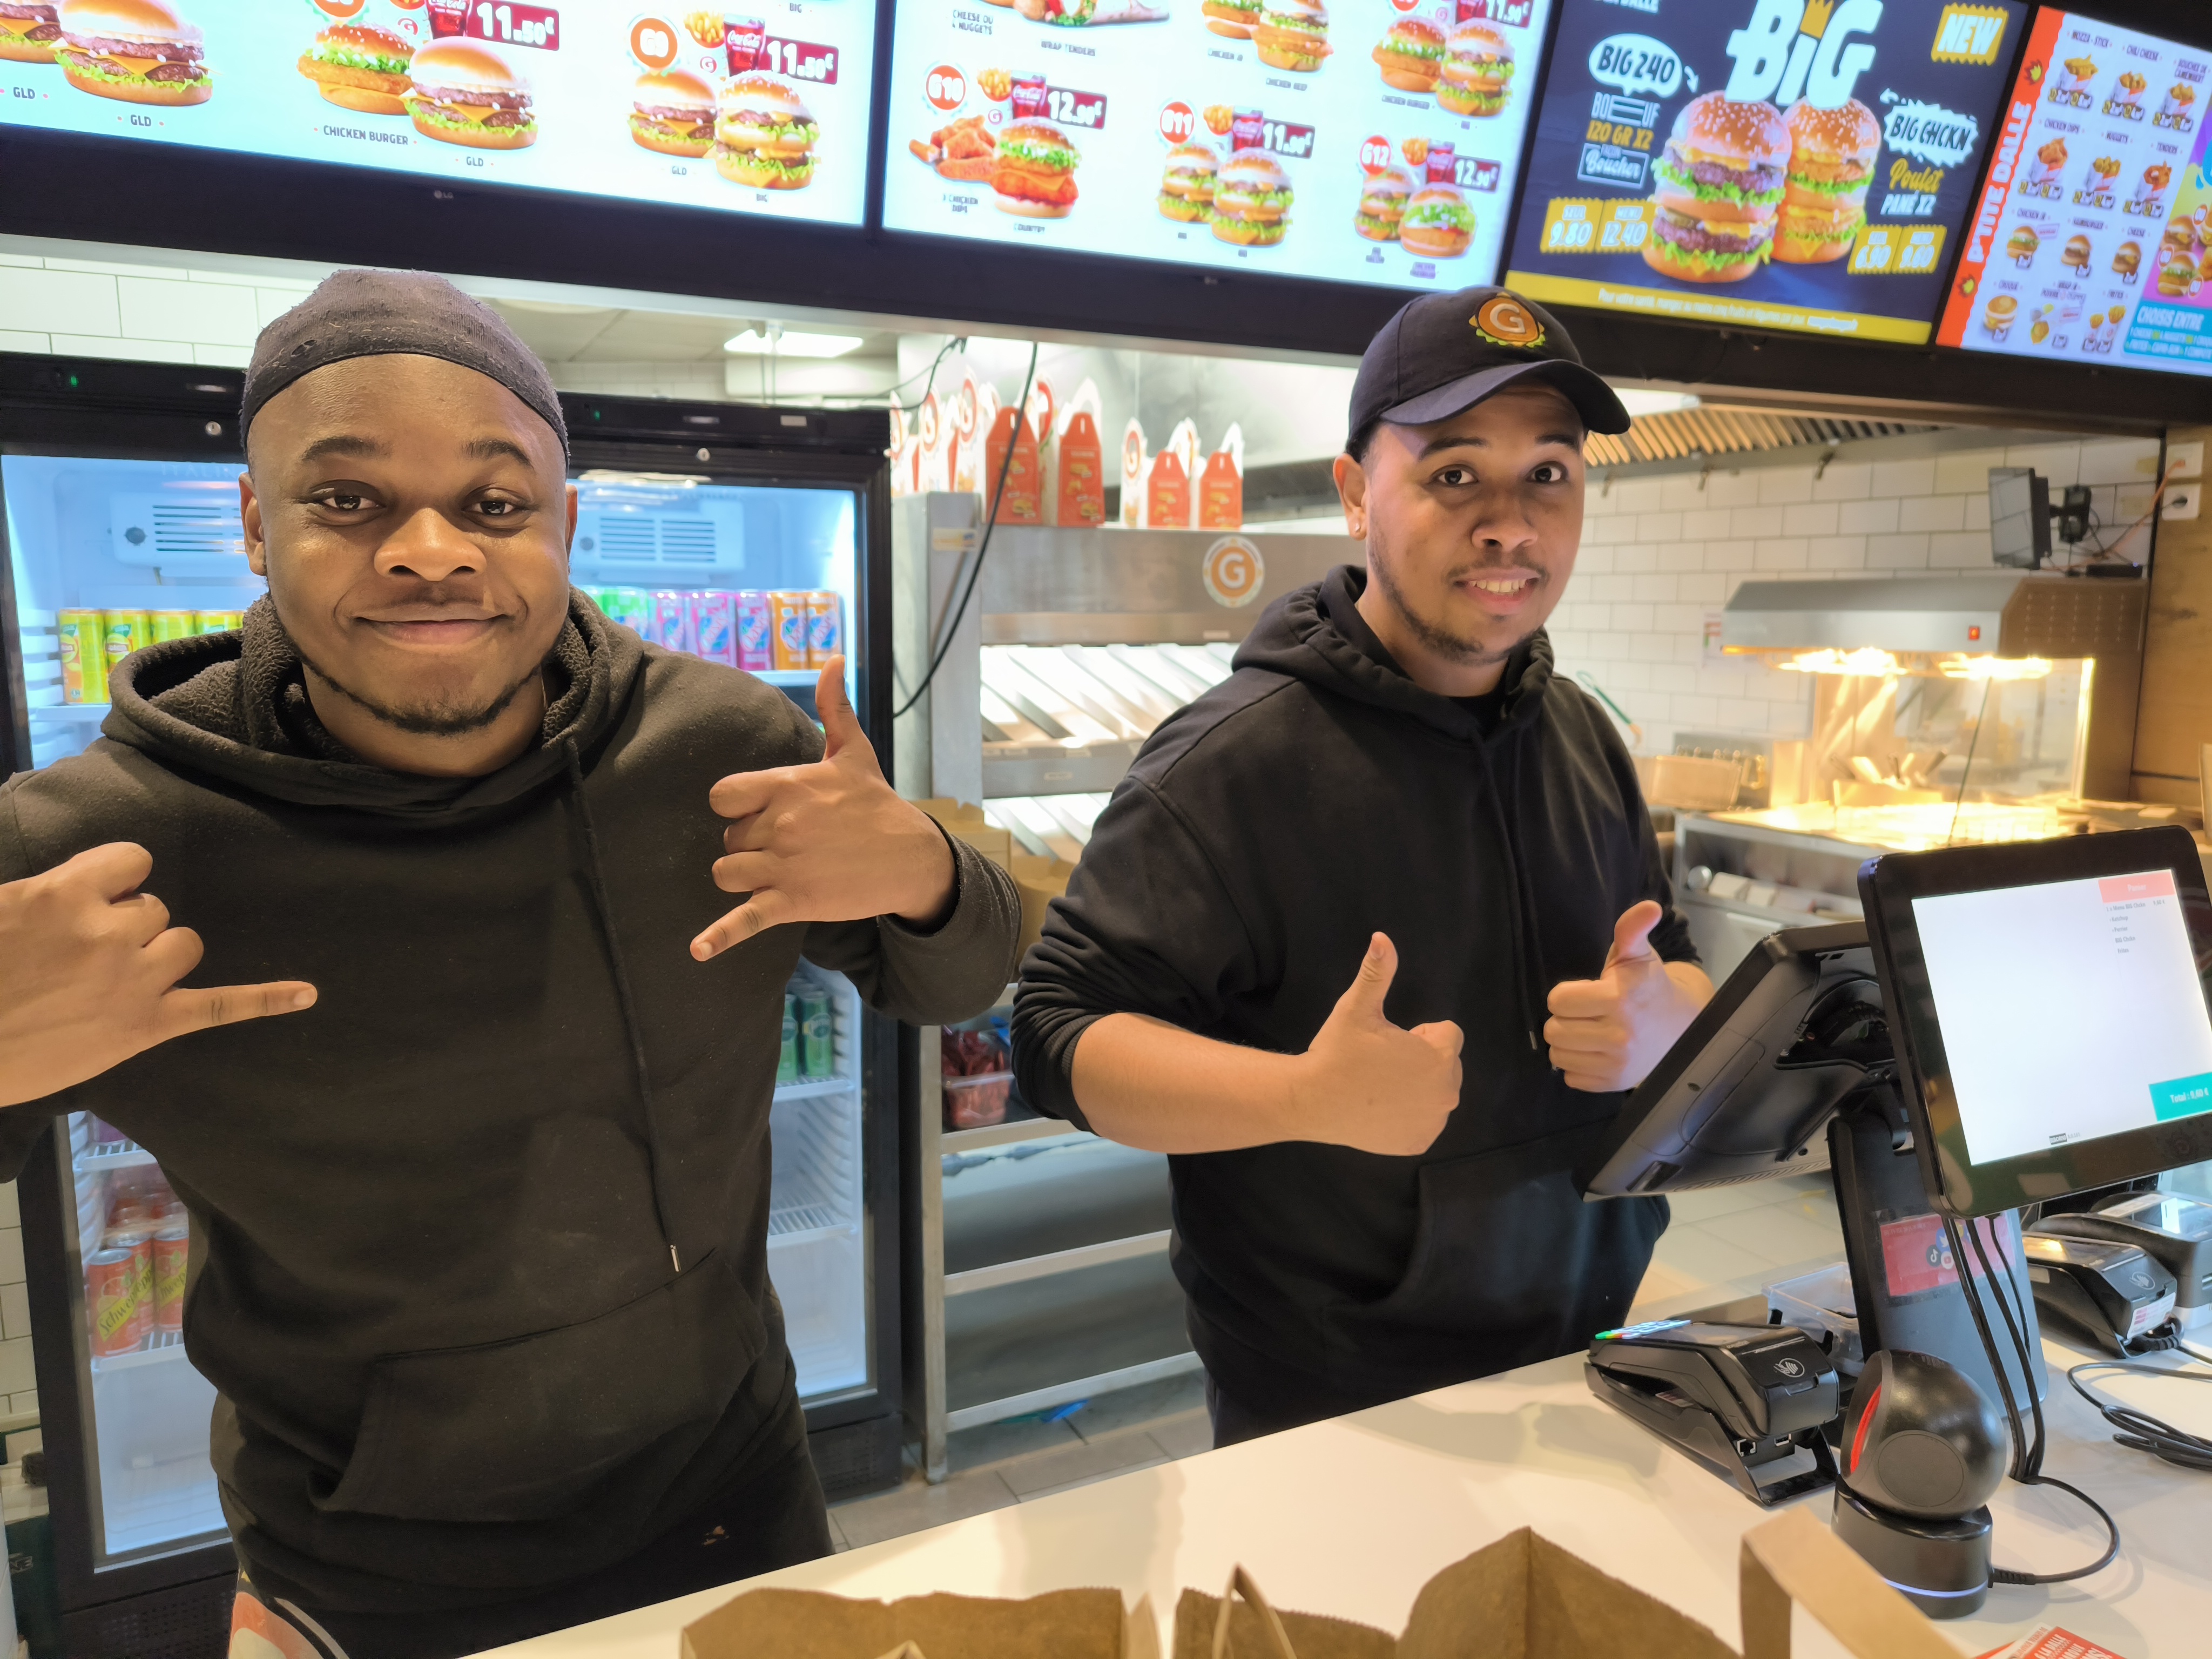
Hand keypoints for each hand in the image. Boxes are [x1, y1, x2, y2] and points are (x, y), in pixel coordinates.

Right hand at [0, 843, 316, 1108]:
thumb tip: (76, 885)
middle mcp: (108, 931)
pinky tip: (307, 993)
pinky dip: (265, 999)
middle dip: (127, 929)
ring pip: (183, 945)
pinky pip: (218, 1006)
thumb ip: (45, 892)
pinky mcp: (145, 1027)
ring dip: (158, 958)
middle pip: (155, 910)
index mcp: (65, 894)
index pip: (134, 861)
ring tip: (111, 984)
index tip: (94, 904)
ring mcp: (132, 981)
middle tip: (79, 962)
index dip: (116, 884)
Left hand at [692, 658, 956, 960]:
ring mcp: (784, 866)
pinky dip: (719, 937)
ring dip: (742, 876)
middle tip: (788, 845)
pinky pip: (744, 920)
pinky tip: (698, 950)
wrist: (911, 857)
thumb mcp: (853, 753)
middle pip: (728, 838)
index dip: (736, 807)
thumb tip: (833, 659)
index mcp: (787, 786)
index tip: (761, 811)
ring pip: (727, 873)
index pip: (723, 797)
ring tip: (772, 874)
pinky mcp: (792, 902)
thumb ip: (834, 708)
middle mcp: (780, 825)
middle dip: (749, 843)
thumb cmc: (877, 804)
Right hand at [1291, 933, 1461, 1155]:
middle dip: (1422, 1061)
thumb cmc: (1337, 1052)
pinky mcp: (1419, 1142)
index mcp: (1440, 1057)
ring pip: (1436, 1093)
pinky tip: (1381, 1109)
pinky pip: (1425, 1120)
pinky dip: (1409, 1116)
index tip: (1390, 1041)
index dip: (1420, 1035)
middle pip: (1447, 1065)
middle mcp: (1447, 1092)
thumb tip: (1382, 937)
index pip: (1448, 1035)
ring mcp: (1434, 1121)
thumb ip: (1377, 972)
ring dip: (1418, 1088)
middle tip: (1382, 1064)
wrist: (1311, 1101)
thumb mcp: (1356, 1007)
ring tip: (1380, 1086)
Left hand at [1544, 900, 1707, 1092]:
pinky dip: (1578, 1066)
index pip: (1558, 1001)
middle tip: (1586, 1013)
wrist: (1680, 1027)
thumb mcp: (1638, 955)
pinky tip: (1596, 1051)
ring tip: (1589, 1031)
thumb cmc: (1648, 987)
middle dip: (1565, 1019)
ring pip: (1558, 1056)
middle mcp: (1619, 1035)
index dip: (1566, 995)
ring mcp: (1617, 1063)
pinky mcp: (1614, 1084)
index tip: (1585, 993)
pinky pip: (1571, 1078)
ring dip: (1568, 1043)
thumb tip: (1649, 907)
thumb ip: (1632, 930)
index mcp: (1619, 999)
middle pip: (1553, 1030)